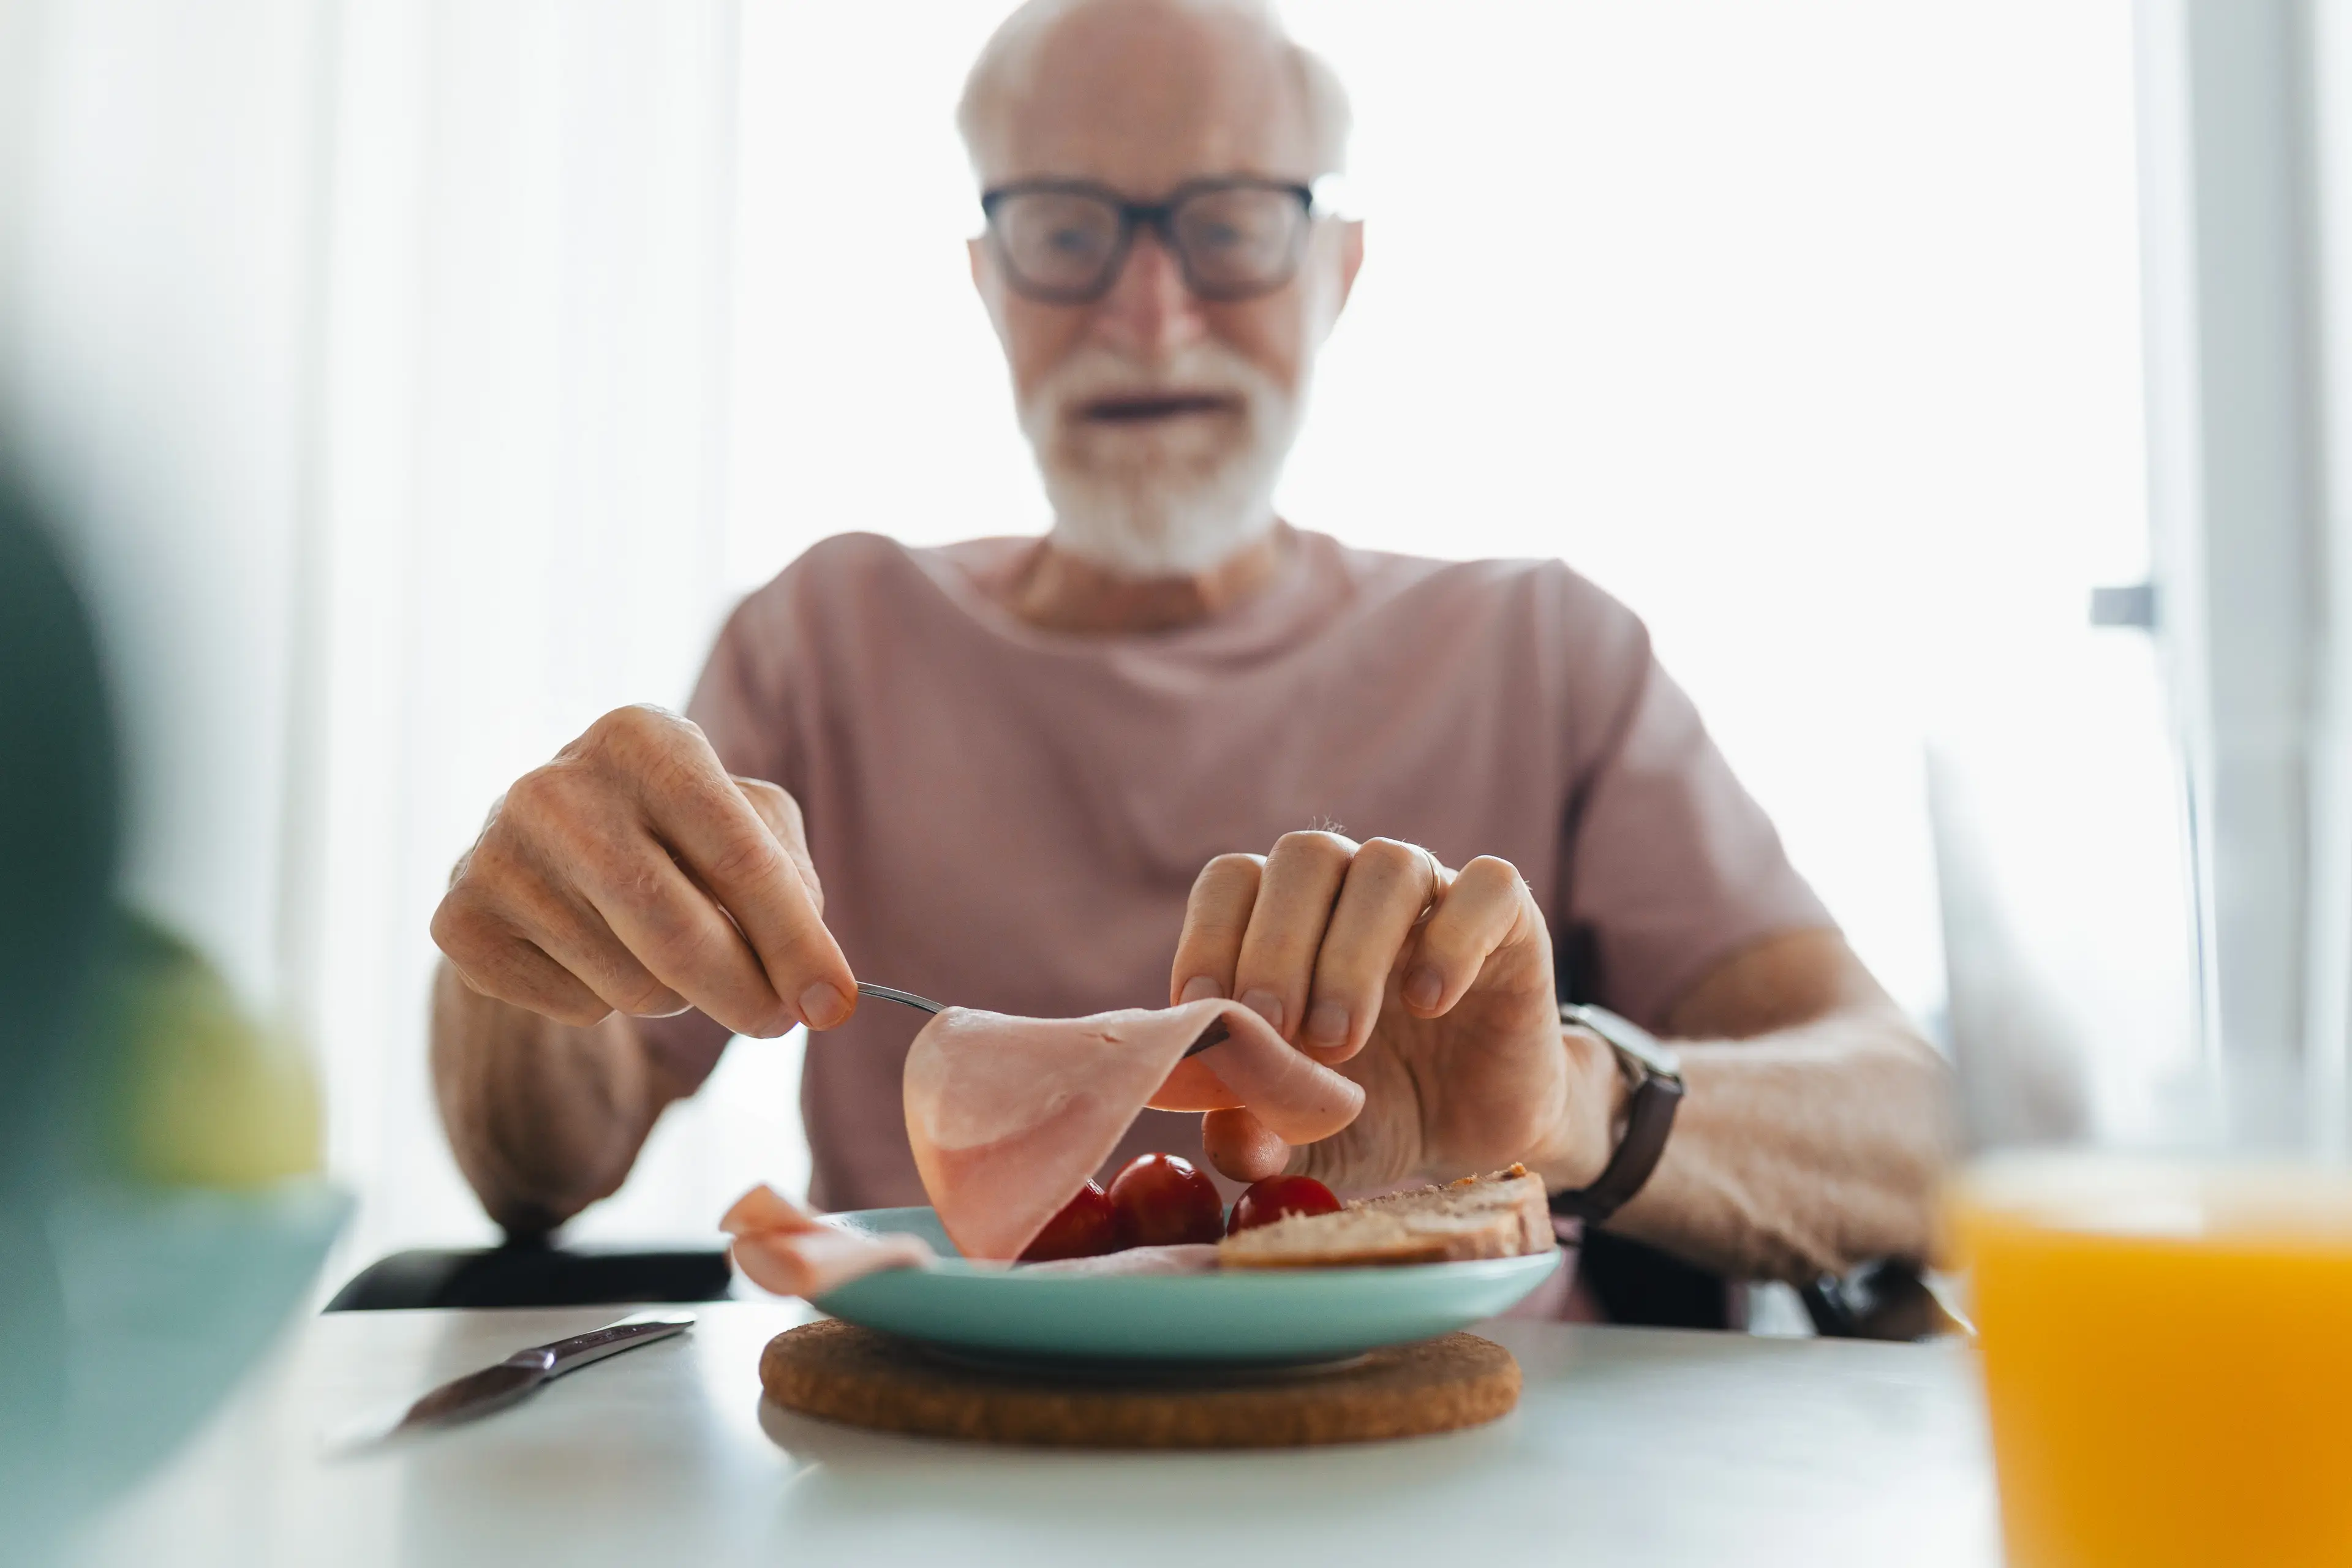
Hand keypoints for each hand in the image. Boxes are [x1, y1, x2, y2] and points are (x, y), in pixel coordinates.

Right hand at [431, 705, 855, 1037]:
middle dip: (745, 995)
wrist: (552, 841)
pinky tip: (592, 950)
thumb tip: (821, 993)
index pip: (740, 859)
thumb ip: (793, 893)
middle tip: (779, 1022)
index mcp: (642, 736)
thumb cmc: (678, 830)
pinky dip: (607, 1003)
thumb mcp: (747, 823)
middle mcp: (554, 785)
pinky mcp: (459, 921)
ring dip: (675, 993)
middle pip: (677, 933)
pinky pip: (575, 1009)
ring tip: (662, 949)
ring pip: (631, 984)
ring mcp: (494, 852)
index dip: (797, 944)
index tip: (834, 1006)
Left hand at [1168, 832, 1623, 1192]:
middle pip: (1305, 857)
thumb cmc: (1373, 1116)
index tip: (1205, 1010)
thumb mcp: (1305, 1141)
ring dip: (1351, 951)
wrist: (1478, 1135)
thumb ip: (1258, 1135)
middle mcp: (1354, 888)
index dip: (1210, 936)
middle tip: (1279, 1033)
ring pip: (1388, 863)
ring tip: (1340, 1040)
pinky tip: (1429, 1003)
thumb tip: (1226, 1136)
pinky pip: (1488, 888)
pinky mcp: (1511, 920)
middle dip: (1277, 947)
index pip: (1234, 880)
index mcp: (1287, 917)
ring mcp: (1434, 894)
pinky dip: (1451, 939)